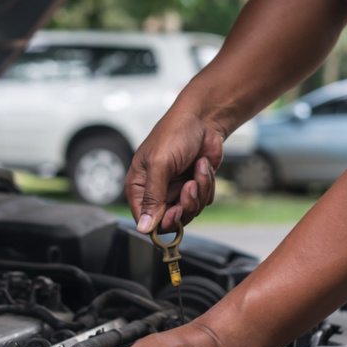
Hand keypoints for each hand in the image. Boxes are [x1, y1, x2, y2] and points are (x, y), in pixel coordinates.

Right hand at [127, 108, 223, 233]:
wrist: (203, 119)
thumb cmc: (175, 133)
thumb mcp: (159, 164)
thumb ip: (152, 197)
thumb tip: (143, 227)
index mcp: (138, 187)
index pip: (145, 220)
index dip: (161, 221)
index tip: (175, 211)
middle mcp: (156, 191)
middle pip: (170, 221)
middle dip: (185, 205)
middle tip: (190, 187)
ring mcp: (176, 190)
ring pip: (190, 211)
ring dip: (199, 190)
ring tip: (198, 167)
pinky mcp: (195, 187)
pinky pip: (204, 200)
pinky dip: (207, 184)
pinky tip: (203, 164)